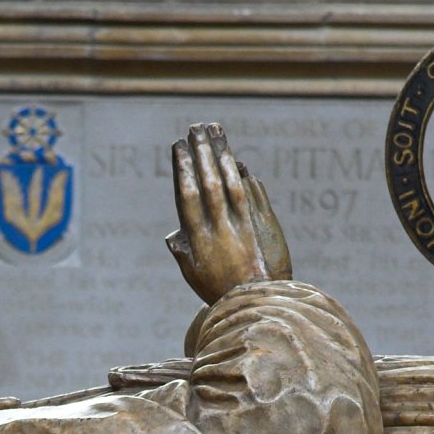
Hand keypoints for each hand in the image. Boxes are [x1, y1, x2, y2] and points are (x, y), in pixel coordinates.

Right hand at [166, 122, 292, 304]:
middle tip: (196, 128)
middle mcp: (219, 228)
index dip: (183, 168)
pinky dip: (245, 178)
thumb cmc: (220, 293)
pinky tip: (238, 162)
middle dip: (202, 152)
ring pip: (231, 185)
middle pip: (209, 183)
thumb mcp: (193, 276)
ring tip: (218, 133)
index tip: (179, 146)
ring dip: (223, 156)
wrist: (257, 305)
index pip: (187, 195)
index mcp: (198, 238)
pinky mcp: (262, 227)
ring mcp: (242, 226)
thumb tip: (172, 234)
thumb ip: (182, 253)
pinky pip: (252, 197)